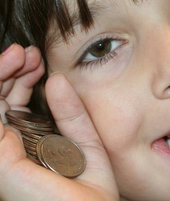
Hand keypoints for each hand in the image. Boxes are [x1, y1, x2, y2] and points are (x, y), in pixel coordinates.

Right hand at [0, 45, 118, 199]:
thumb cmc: (89, 187)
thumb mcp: (84, 143)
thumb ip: (70, 114)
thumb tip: (56, 79)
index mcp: (30, 142)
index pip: (17, 105)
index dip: (24, 79)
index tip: (39, 60)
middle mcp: (12, 147)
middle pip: (1, 102)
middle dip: (11, 72)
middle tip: (26, 52)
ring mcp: (4, 153)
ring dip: (2, 74)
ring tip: (19, 53)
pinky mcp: (2, 159)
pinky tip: (8, 65)